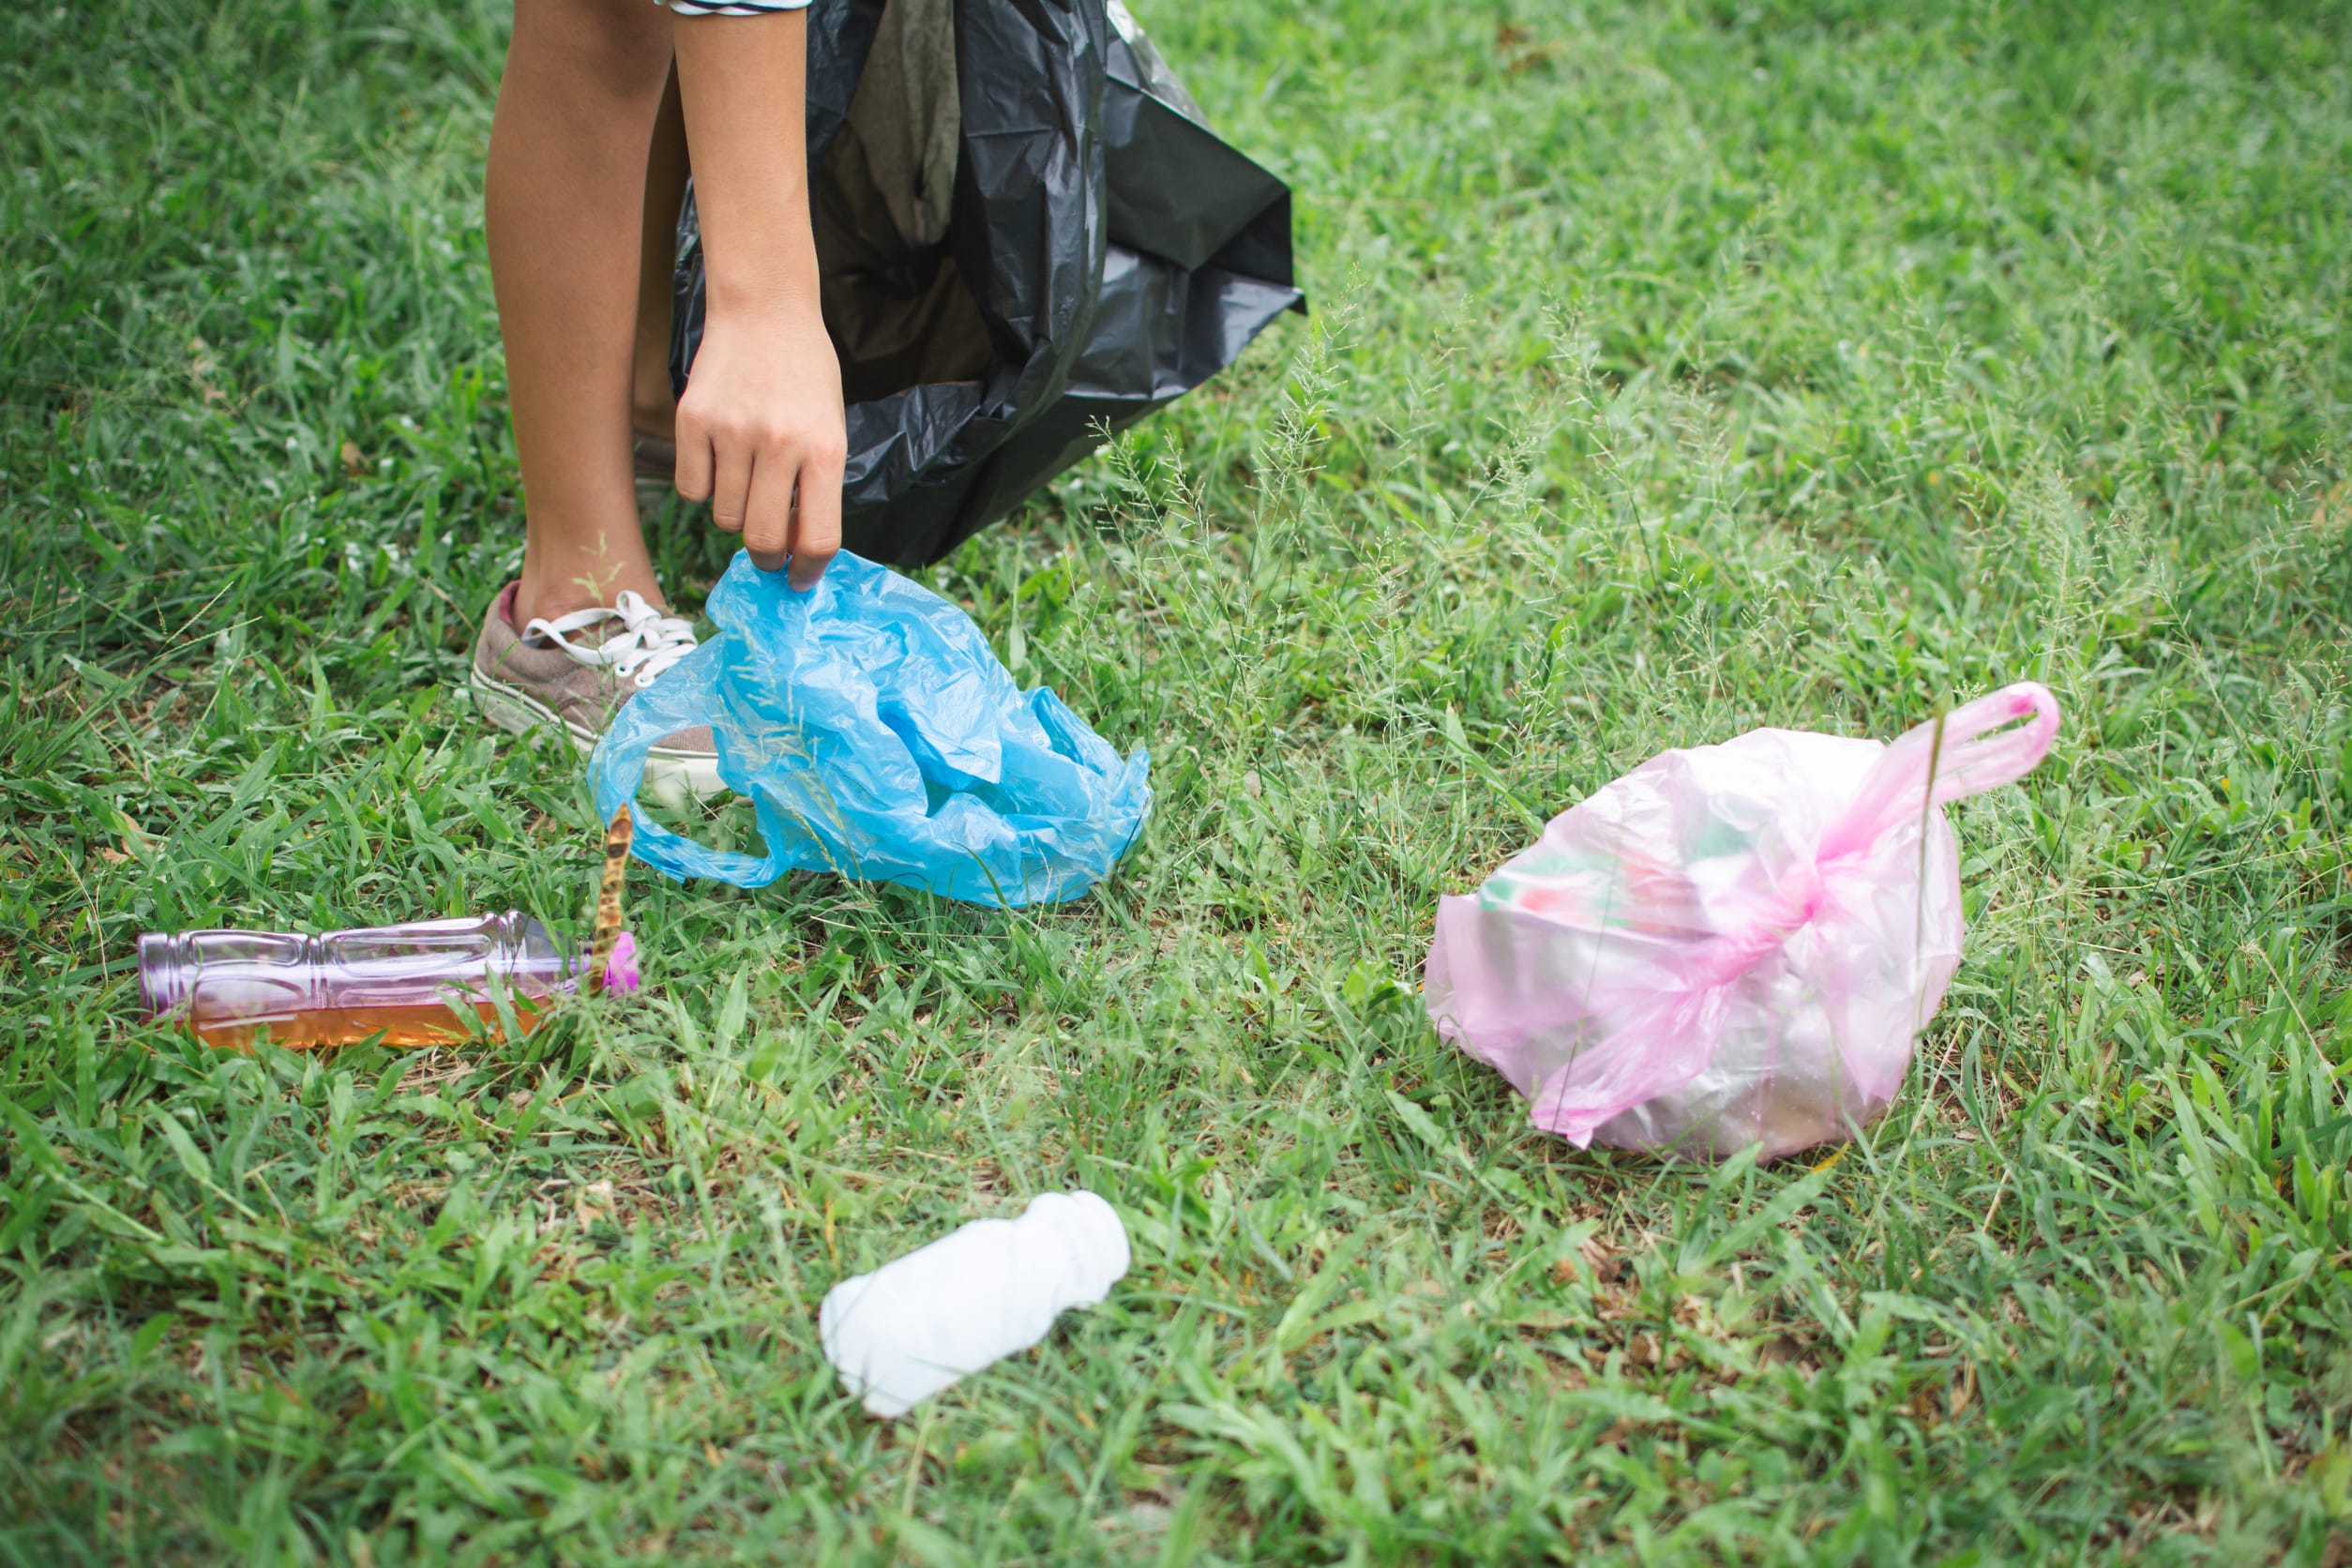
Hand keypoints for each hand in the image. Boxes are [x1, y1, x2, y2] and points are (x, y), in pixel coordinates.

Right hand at [673, 300, 845, 589]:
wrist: (765, 311)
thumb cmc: (805, 377)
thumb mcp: (830, 429)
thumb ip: (817, 489)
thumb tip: (796, 553)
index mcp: (823, 449)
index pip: (818, 538)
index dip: (808, 571)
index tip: (800, 580)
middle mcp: (778, 442)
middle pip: (763, 540)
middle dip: (768, 559)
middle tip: (769, 554)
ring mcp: (732, 431)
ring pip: (724, 517)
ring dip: (736, 516)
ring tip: (748, 484)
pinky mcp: (691, 420)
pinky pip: (691, 490)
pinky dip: (704, 489)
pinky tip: (719, 461)